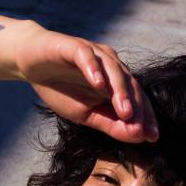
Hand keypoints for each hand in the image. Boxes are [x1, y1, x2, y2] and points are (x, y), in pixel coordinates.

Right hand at [13, 23, 158, 143]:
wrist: (32, 64)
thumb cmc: (61, 89)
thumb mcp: (86, 115)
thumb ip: (111, 124)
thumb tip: (137, 136)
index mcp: (116, 82)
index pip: (136, 99)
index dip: (145, 117)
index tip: (153, 138)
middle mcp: (110, 65)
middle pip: (130, 84)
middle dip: (137, 107)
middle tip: (141, 129)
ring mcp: (94, 54)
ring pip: (113, 70)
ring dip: (120, 92)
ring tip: (125, 112)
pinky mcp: (74, 47)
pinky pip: (87, 57)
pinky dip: (93, 69)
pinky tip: (98, 84)